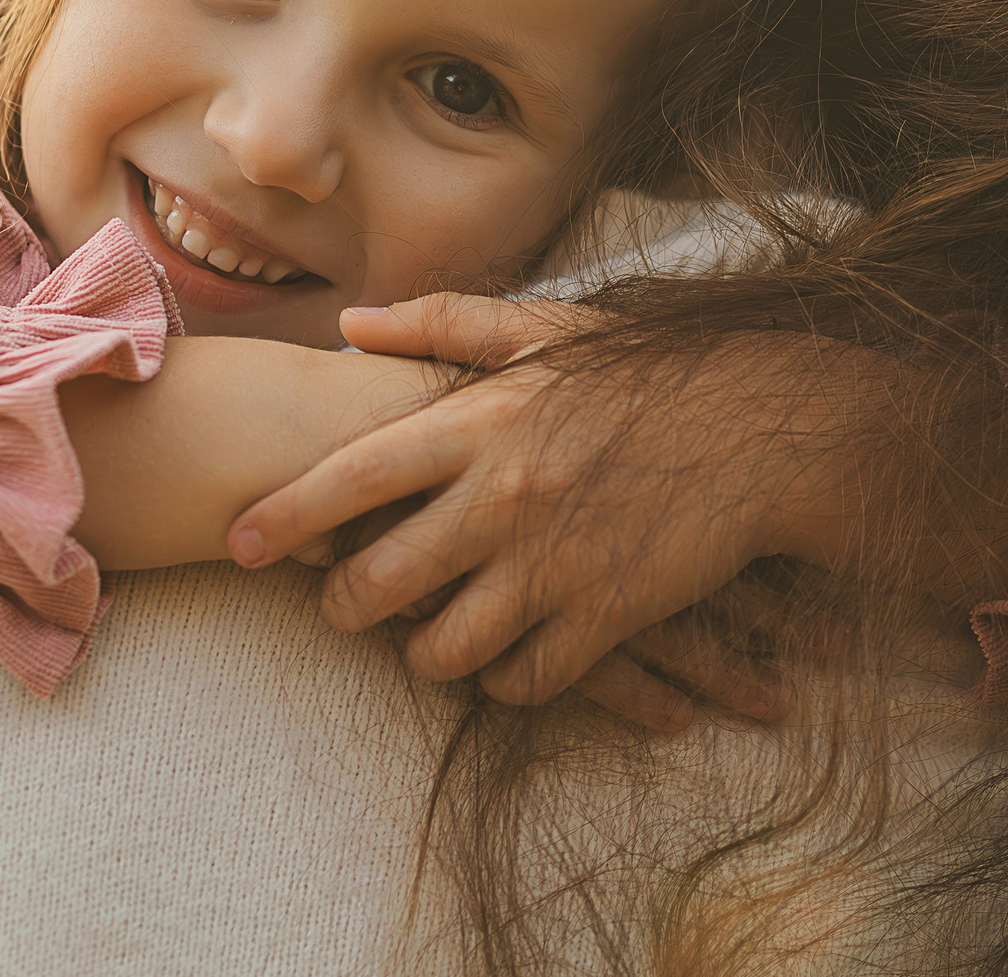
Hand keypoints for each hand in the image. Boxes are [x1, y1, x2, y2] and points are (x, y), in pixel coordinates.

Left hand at [228, 294, 851, 730]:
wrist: (768, 428)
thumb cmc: (651, 373)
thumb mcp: (549, 333)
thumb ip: (443, 326)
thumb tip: (349, 326)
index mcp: (481, 423)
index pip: (351, 478)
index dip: (284, 516)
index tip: (239, 544)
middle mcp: (503, 499)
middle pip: (378, 584)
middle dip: (344, 605)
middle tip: (340, 604)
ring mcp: (554, 566)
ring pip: (442, 649)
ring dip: (423, 651)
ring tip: (426, 636)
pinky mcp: (606, 618)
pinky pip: (522, 681)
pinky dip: (503, 679)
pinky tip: (506, 657)